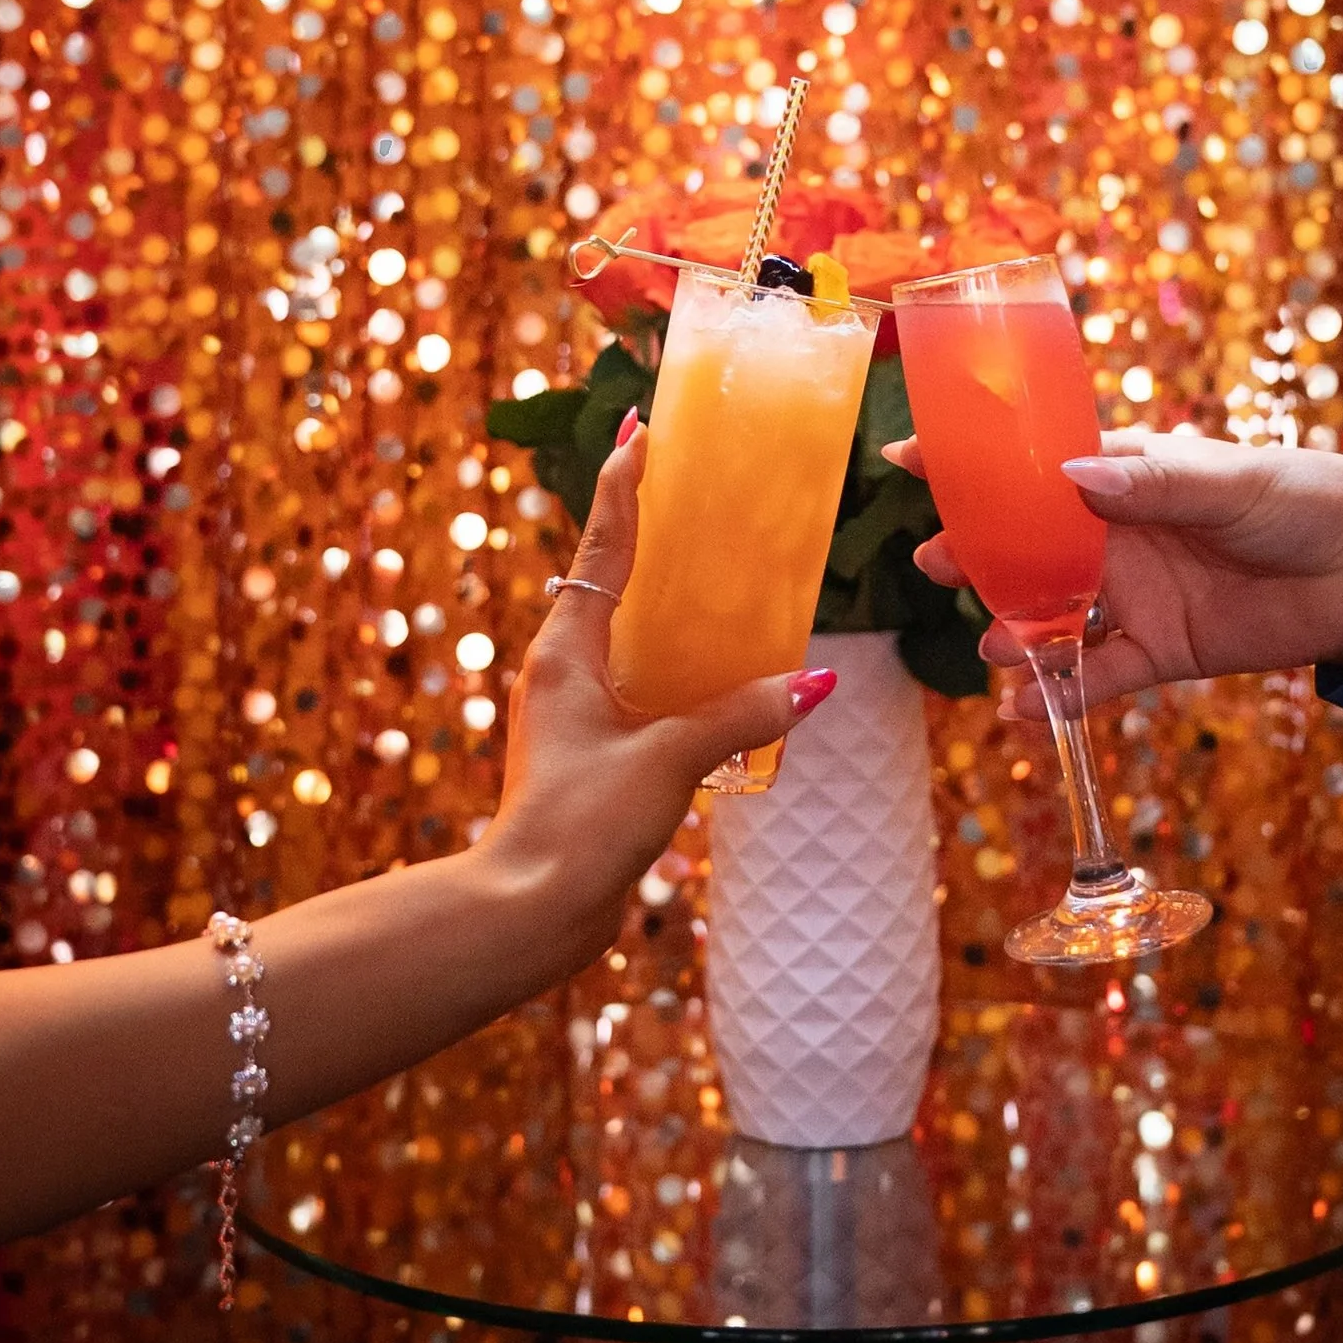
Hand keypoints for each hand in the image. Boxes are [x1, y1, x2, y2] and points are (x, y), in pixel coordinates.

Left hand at [487, 422, 833, 974]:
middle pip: (609, 580)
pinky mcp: (593, 756)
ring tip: (711, 563)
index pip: (602, 548)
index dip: (623, 486)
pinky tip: (719, 671)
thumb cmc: (579, 825)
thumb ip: (739, 716)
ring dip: (662, 597)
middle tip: (683, 478)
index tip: (639, 428)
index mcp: (566, 653)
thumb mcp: (667, 759)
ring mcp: (575, 715)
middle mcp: (564, 672)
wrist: (529, 913)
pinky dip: (675, 662)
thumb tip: (813, 684)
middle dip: (643, 529)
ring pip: (625, 635)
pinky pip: (641, 685)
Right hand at [885, 425, 1342, 718]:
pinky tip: (1024, 709)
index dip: (973, 461)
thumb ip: (1154, 485)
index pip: (1036, 464)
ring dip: (1013, 629)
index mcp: (1128, 474)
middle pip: (1028, 544)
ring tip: (990, 646)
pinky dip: (1060, 693)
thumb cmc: (1305, 499)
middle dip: (977, 552)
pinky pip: (1098, 674)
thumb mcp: (1232, 482)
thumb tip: (1073, 478)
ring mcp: (1135, 593)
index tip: (909, 456)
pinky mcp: (1162, 649)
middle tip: (934, 562)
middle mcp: (1118, 533)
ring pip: (1052, 613)